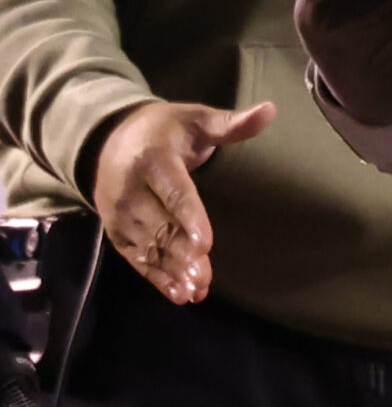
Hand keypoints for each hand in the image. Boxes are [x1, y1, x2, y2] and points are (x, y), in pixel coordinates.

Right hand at [91, 99, 274, 304]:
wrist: (106, 142)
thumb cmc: (164, 129)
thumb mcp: (195, 119)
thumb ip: (229, 123)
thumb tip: (270, 111)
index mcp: (153, 160)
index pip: (173, 192)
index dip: (189, 218)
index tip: (206, 242)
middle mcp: (131, 191)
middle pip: (160, 226)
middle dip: (182, 253)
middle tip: (205, 276)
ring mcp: (121, 215)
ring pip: (148, 247)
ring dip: (171, 270)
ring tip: (196, 290)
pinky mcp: (118, 232)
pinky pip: (136, 258)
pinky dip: (157, 278)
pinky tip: (179, 295)